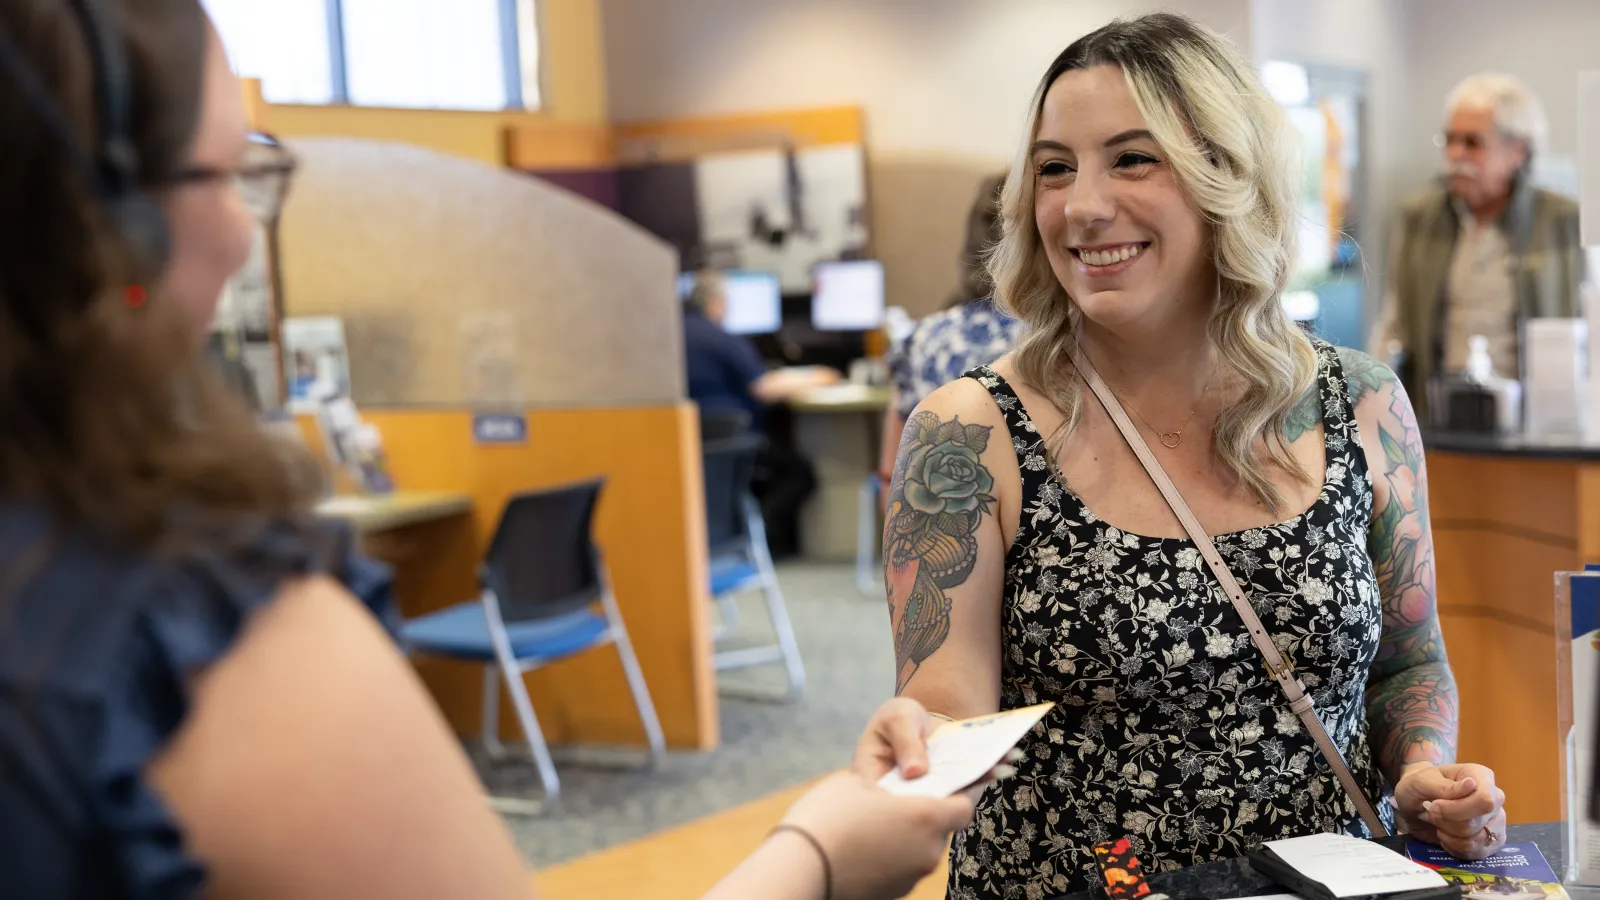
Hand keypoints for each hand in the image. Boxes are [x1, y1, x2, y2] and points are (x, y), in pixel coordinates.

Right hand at [776, 698, 1013, 899]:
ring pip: (920, 851)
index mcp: (926, 817)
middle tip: (899, 802)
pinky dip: (890, 857)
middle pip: (941, 829)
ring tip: (873, 825)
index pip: (965, 805)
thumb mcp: (855, 781)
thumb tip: (891, 789)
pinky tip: (862, 847)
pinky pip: (901, 869)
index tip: (947, 782)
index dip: (959, 792)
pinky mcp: (893, 895)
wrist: (799, 867)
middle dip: (926, 815)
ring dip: (906, 837)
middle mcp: (928, 851)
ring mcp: (911, 878)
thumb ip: (886, 781)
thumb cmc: (828, 815)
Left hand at [1394, 762, 1506, 859]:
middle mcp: (1495, 799)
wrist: (1415, 804)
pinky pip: (1475, 853)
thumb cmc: (1419, 787)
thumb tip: (1471, 784)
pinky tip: (1445, 835)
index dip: (1457, 809)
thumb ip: (1444, 786)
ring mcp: (1496, 822)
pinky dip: (1454, 847)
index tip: (1434, 805)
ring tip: (1438, 823)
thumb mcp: (1421, 782)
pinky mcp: (1491, 842)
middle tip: (1431, 812)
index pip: (1484, 800)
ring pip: (1475, 841)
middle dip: (1446, 821)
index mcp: (1481, 776)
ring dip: (1448, 835)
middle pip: (1476, 823)